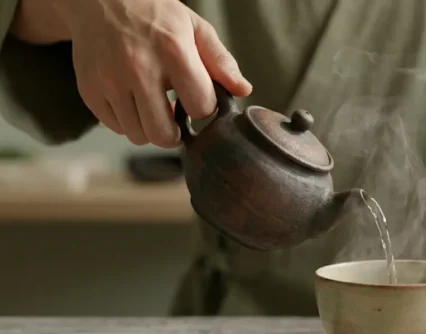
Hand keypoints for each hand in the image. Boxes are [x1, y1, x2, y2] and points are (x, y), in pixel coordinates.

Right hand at [59, 0, 251, 146]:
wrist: (99, 0)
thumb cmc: (155, 16)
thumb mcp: (194, 27)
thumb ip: (221, 61)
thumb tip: (243, 91)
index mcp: (172, 50)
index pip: (200, 106)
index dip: (204, 108)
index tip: (199, 99)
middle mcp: (138, 68)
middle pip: (163, 134)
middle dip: (176, 133)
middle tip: (176, 118)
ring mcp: (109, 81)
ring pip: (138, 136)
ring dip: (151, 129)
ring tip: (154, 107)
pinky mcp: (89, 90)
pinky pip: (116, 127)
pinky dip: (128, 122)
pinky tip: (133, 100)